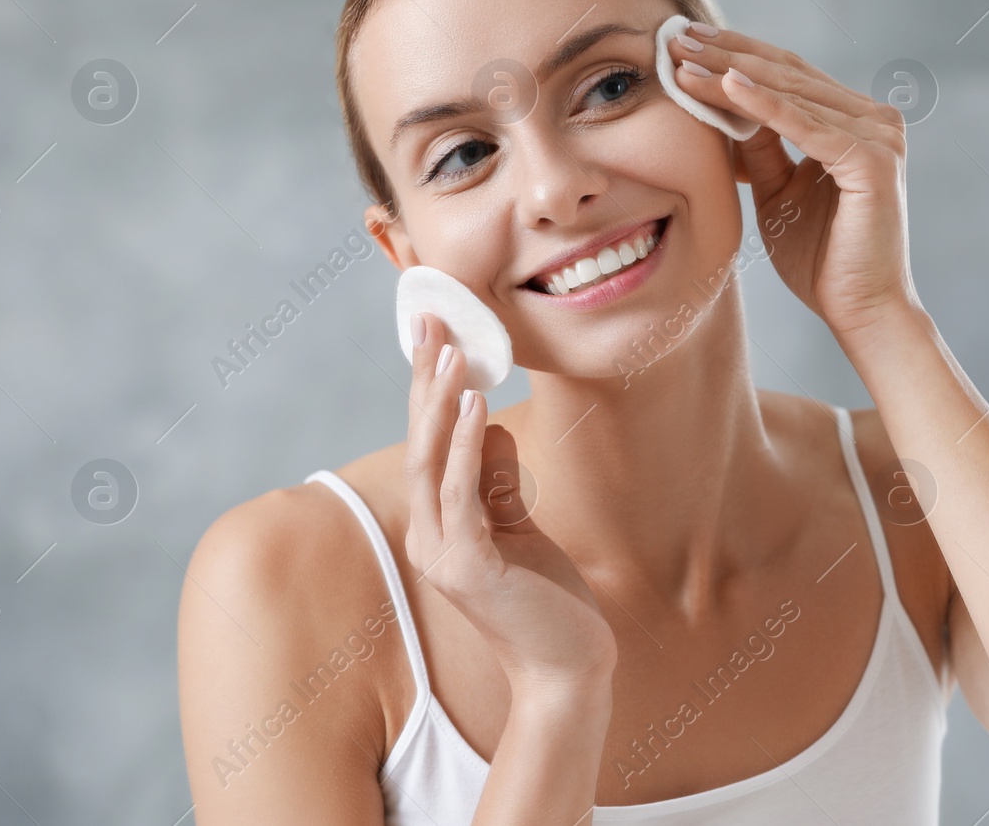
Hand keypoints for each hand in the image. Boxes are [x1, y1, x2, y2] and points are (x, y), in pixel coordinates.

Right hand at [404, 313, 616, 695]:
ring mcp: (444, 556)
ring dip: (439, 404)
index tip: (433, 333)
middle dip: (425, 381)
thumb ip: (497, 481)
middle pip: (420, 445)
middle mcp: (429, 539)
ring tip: (449, 352)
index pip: (427, 446)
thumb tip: (486, 423)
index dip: (426, 390)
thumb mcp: (520, 527)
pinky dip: (467, 448)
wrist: (568, 667)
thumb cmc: (547, 600)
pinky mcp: (470, 569)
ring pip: (432, 465)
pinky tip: (475, 407)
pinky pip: (463, 496)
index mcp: (437, 528)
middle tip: (431, 321)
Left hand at [666, 23, 919, 338]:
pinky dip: (764, 106)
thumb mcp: (778, 193)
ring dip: (733, 74)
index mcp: (856, 123)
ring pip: (791, 95)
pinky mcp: (872, 160)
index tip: (687, 42)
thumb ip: (761, 148)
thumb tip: (726, 106)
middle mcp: (875, 120)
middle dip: (727, 55)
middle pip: (788, 75)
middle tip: (677, 37)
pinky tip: (727, 85)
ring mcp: (878, 136)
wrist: (860, 311)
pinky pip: (805, 126)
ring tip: (686, 60)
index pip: (788, 76)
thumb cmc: (821, 260)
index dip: (736, 55)